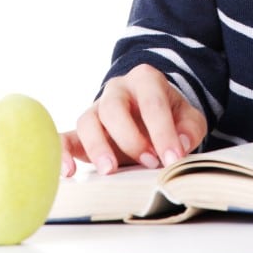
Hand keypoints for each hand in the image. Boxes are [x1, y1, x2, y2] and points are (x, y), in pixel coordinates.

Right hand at [60, 63, 207, 176]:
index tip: (172, 158)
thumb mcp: (188, 118)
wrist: (150, 117)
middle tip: (148, 162)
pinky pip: (64, 137)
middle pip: (114, 108)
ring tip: (110, 171)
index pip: (152, 103)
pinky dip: (62, 153)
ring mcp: (96, 109)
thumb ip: (189, 128)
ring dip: (98, 147)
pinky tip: (68, 172)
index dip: (163, 131)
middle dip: (131, 137)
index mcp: (145, 80)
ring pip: (87, 121)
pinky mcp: (80, 132)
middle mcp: (117, 90)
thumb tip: (180, 145)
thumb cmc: (170, 117)